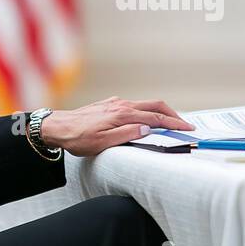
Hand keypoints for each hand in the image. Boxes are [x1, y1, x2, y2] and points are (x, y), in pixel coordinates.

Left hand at [39, 97, 193, 156]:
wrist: (57, 127)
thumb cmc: (78, 138)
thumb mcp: (103, 143)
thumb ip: (127, 134)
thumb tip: (148, 128)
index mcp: (123, 114)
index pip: (155, 117)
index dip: (174, 123)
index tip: (187, 127)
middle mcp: (122, 105)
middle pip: (155, 105)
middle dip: (172, 113)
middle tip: (183, 124)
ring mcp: (115, 103)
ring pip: (144, 104)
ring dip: (159, 112)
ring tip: (168, 122)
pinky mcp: (109, 104)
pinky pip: (134, 105)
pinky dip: (146, 111)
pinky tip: (145, 119)